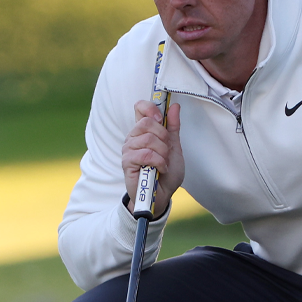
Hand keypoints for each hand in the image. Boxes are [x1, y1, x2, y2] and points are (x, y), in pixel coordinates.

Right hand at [121, 100, 183, 218]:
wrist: (162, 195)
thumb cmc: (166, 173)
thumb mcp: (174, 147)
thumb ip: (173, 127)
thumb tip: (174, 106)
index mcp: (144, 131)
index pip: (140, 108)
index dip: (150, 108)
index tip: (161, 117)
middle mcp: (133, 138)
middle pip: (147, 122)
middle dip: (163, 137)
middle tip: (166, 151)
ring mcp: (128, 150)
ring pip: (148, 139)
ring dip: (162, 152)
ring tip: (163, 162)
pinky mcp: (127, 162)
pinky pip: (145, 154)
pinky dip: (158, 162)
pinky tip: (160, 169)